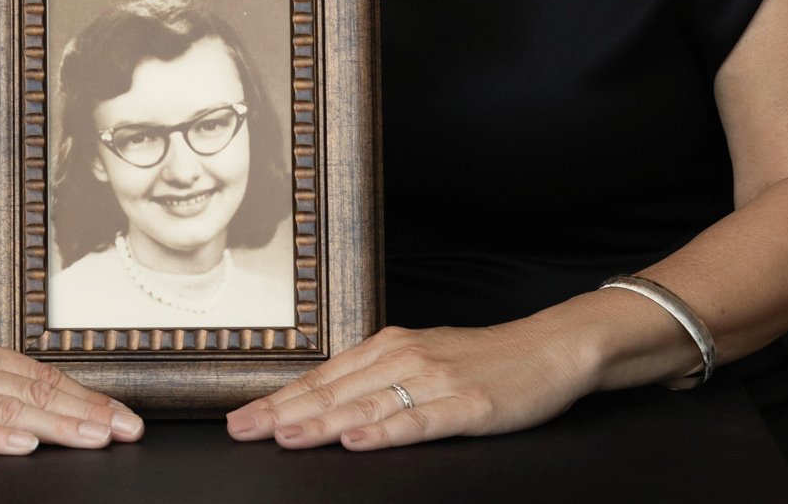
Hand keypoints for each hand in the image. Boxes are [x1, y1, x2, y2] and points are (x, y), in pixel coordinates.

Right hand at [0, 327, 143, 454]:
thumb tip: (11, 392)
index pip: (35, 373)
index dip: (84, 396)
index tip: (123, 416)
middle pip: (29, 390)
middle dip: (85, 413)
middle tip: (129, 432)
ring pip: (0, 409)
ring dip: (52, 426)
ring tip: (93, 440)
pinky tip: (17, 446)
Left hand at [225, 321, 590, 450]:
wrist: (549, 348)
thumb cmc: (482, 359)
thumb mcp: (420, 358)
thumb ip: (375, 377)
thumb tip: (323, 402)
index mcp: (388, 347)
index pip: (321, 378)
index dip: (277, 399)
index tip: (239, 418)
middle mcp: (404, 358)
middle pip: (332, 391)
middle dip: (281, 412)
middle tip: (239, 430)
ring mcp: (435, 381)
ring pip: (365, 405)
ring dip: (319, 422)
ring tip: (282, 437)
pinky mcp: (466, 405)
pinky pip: (417, 421)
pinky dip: (384, 432)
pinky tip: (357, 441)